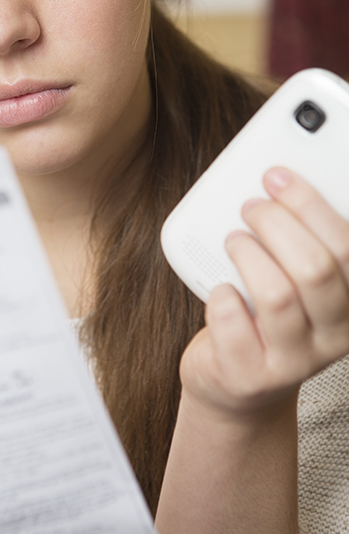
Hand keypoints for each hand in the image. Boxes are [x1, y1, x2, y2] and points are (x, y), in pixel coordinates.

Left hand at [180, 167, 348, 417]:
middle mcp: (335, 335)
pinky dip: (221, 295)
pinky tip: (222, 290)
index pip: (347, 246)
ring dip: (247, 255)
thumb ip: (298, 240)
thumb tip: (275, 182)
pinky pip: (233, 322)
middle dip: (276, 224)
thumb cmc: (265, 315)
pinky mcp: (251, 374)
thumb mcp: (295, 278)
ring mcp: (294, 360)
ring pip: (277, 294)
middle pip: (316, 269)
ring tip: (234, 241)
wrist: (237, 382)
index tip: (277, 176)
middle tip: (250, 207)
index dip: (309, 204)